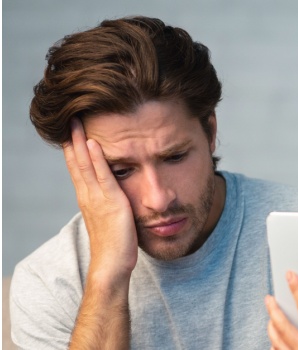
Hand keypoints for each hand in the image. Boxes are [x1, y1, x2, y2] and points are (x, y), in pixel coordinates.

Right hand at [63, 119, 137, 280]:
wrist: (112, 265)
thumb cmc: (115, 246)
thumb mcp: (112, 219)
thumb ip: (111, 205)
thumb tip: (116, 197)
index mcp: (88, 199)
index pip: (78, 169)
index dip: (74, 150)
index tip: (71, 131)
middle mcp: (88, 196)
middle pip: (76, 163)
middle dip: (72, 140)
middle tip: (69, 118)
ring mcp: (96, 199)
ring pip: (84, 165)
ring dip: (79, 142)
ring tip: (76, 122)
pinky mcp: (110, 203)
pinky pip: (101, 175)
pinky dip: (96, 158)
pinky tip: (92, 143)